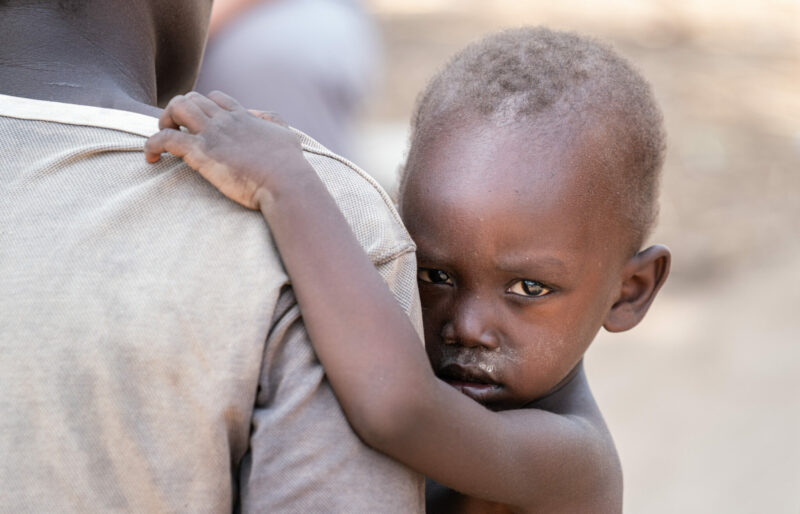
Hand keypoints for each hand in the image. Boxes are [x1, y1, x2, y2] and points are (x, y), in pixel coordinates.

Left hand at [145, 91, 309, 209]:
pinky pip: (165, 139)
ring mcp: (212, 134)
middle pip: (190, 98)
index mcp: (243, 117)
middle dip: (177, 113)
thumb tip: (258, 114)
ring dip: (163, 122)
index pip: (215, 97)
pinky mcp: (201, 153)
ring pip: (175, 109)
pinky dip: (152, 145)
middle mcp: (224, 120)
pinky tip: (152, 158)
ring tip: (162, 142)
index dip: (203, 106)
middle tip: (176, 134)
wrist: (286, 183)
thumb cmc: (290, 166)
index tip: (200, 125)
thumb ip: (272, 120)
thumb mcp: (287, 135)